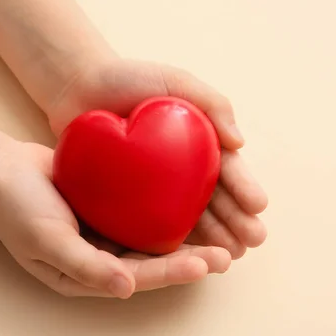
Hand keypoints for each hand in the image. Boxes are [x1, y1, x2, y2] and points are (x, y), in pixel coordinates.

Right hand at [0, 142, 231, 297]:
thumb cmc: (17, 207)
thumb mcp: (46, 240)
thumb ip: (85, 266)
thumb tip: (126, 289)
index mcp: (86, 274)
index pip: (137, 276)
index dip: (171, 272)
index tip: (205, 264)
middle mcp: (101, 257)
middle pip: (152, 262)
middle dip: (189, 260)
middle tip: (226, 255)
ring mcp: (106, 232)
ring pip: (152, 239)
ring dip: (184, 239)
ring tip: (221, 237)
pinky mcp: (109, 207)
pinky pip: (142, 213)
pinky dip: (166, 212)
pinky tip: (191, 204)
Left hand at [48, 58, 268, 258]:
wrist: (77, 87)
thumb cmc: (128, 78)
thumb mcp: (175, 80)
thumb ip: (211, 103)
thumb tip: (239, 142)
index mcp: (200, 140)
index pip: (227, 167)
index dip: (244, 187)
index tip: (258, 207)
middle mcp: (184, 167)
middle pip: (215, 198)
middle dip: (236, 220)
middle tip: (252, 241)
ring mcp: (158, 185)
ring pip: (190, 215)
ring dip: (213, 237)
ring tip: (230, 257)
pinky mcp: (132, 199)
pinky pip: (155, 221)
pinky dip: (173, 239)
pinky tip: (187, 256)